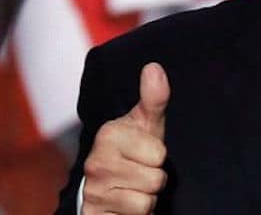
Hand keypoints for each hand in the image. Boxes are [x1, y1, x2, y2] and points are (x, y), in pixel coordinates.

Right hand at [81, 63, 169, 214]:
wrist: (107, 184)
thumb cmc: (134, 148)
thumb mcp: (147, 122)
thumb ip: (154, 98)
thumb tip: (154, 67)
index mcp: (108, 136)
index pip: (159, 154)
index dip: (159, 156)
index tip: (146, 152)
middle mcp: (96, 164)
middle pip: (155, 180)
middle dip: (155, 179)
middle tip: (142, 171)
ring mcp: (93, 193)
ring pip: (146, 203)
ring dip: (147, 198)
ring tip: (135, 187)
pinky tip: (127, 204)